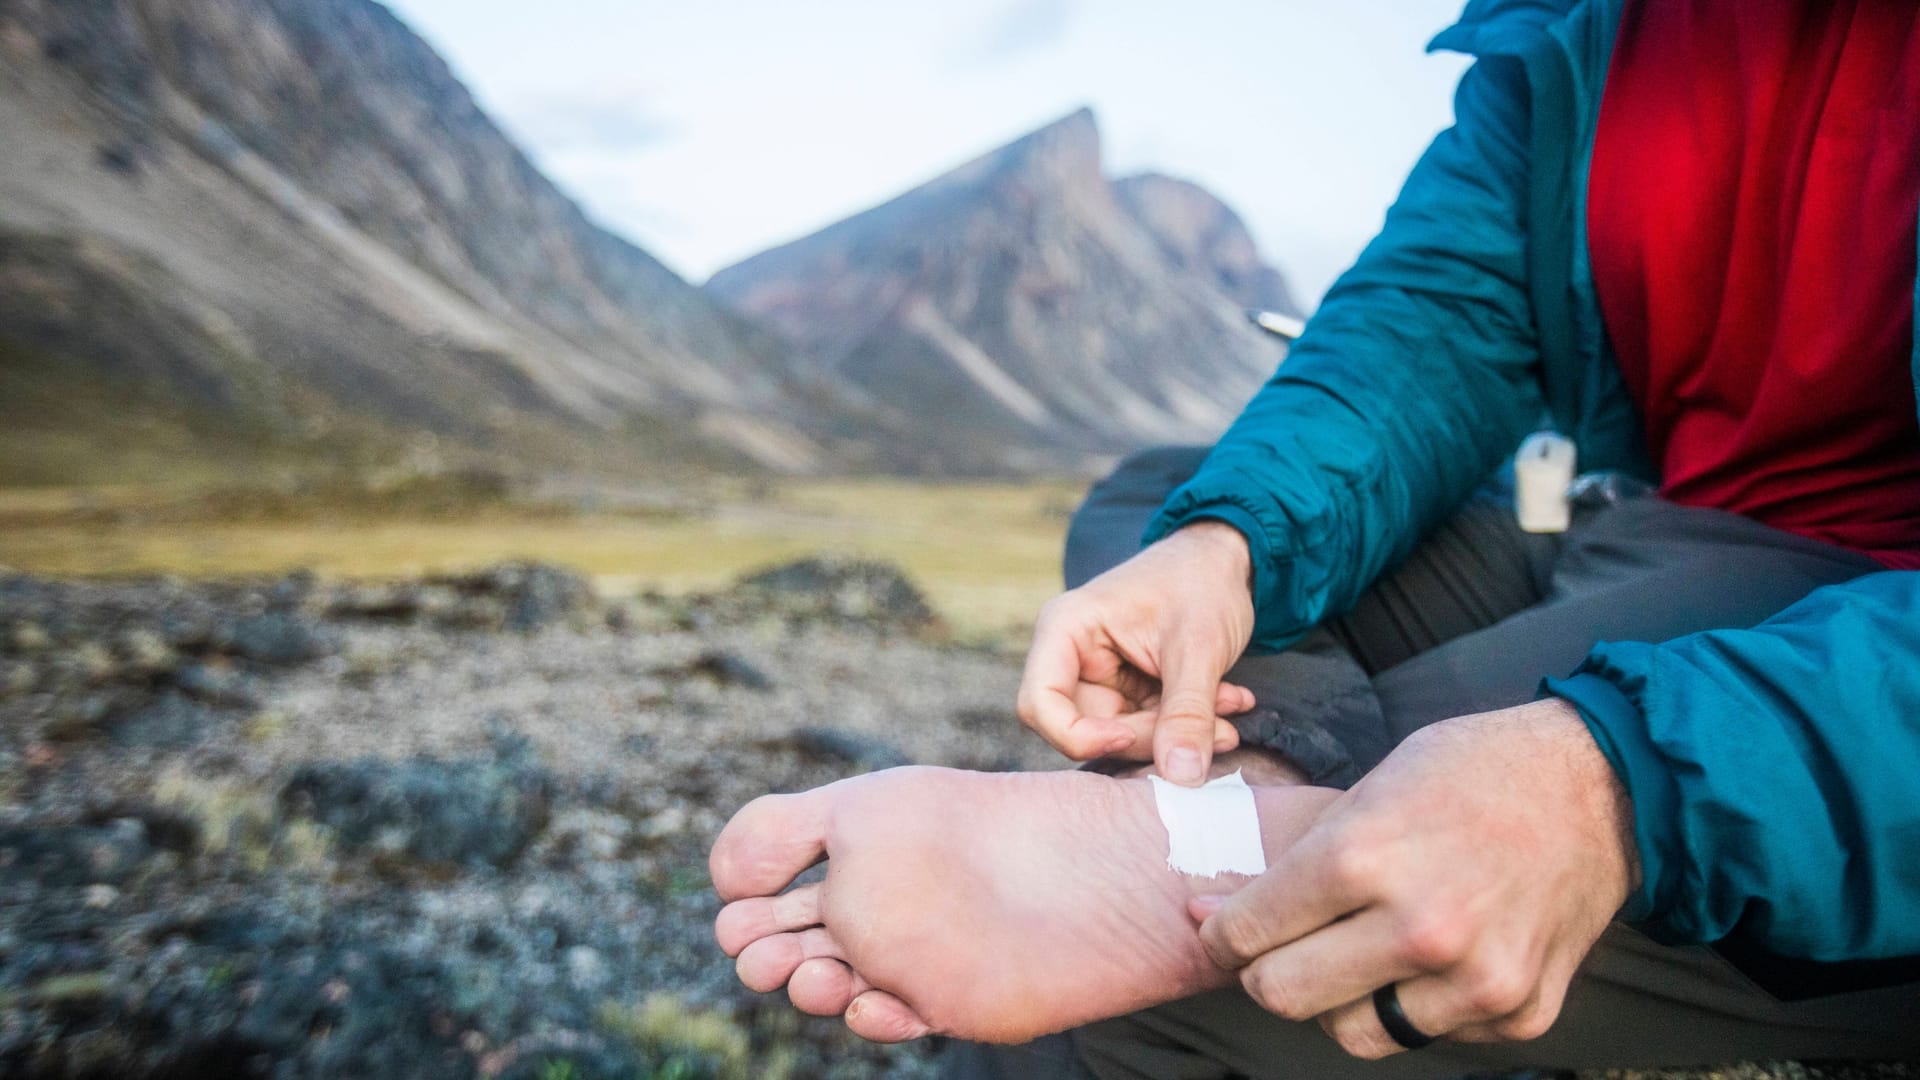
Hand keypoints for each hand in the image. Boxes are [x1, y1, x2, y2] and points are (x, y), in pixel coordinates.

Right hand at [1017, 521, 1257, 784]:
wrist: (1228, 559)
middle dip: (1150, 739)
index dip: (1079, 736)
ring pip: (1121, 735)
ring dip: (1177, 734)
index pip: (1040, 704)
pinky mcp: (1128, 690)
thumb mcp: (1198, 648)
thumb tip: (1182, 778)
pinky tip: (1229, 703)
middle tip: (1215, 730)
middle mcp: (1072, 656)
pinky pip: (1146, 726)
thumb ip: (1187, 713)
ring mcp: (1100, 676)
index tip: (1132, 736)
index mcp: (1066, 630)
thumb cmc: (1202, 582)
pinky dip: (1187, 725)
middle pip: (1084, 728)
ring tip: (1231, 715)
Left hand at [1193, 699, 1638, 1055]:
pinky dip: (1419, 1004)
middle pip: (1285, 997)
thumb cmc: (1472, 772)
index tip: (1220, 929)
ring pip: (1354, 1033)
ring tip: (1361, 951)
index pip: (1249, 933)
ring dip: (1343, 999)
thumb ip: (1303, 860)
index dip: (1222, 933)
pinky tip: (1434, 956)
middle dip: (1266, 974)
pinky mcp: (1519, 1009)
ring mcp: (1474, 978)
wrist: (1599, 786)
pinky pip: (1430, 1034)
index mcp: (1363, 858)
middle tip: (1275, 951)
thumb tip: (1221, 915)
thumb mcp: (1370, 789)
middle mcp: (1418, 928)